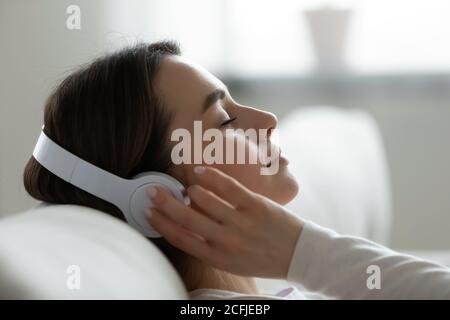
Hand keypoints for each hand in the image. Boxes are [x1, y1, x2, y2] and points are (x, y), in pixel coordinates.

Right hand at [145, 166, 303, 278]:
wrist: (297, 255)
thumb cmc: (263, 259)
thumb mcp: (232, 262)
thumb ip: (209, 246)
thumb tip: (186, 226)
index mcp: (218, 257)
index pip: (180, 238)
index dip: (161, 224)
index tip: (149, 212)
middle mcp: (226, 240)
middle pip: (186, 218)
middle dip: (164, 203)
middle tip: (153, 191)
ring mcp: (241, 222)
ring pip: (204, 200)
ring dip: (190, 190)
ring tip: (187, 187)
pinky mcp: (255, 205)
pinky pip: (227, 186)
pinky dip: (210, 176)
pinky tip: (201, 170)